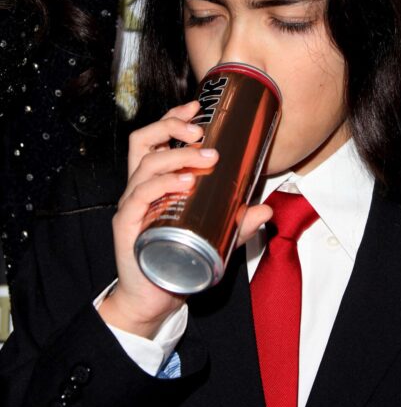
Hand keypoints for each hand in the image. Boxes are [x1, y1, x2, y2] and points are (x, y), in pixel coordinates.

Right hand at [99, 101, 271, 337]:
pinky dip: (163, 184)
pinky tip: (185, 182)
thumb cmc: (178, 259)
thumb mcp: (214, 236)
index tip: (196, 107)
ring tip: (207, 157)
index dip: (173, 118)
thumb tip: (267, 210)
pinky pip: (140, 195)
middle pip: (143, 140)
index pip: (155, 138)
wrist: (151, 299)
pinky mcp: (127, 224)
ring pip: (146, 165)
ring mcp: (131, 204)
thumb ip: (238, 223)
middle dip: (171, 126)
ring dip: (178, 155)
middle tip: (201, 130)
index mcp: (153, 181)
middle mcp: (138, 187)